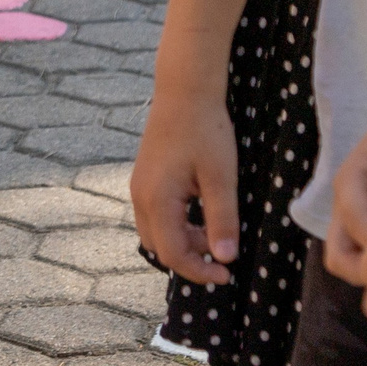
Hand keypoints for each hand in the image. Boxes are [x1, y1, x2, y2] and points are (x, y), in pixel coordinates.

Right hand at [132, 86, 239, 286]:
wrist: (184, 91)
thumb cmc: (205, 130)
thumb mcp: (220, 177)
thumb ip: (222, 220)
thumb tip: (225, 258)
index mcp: (157, 200)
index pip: (173, 254)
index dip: (199, 271)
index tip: (227, 274)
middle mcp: (140, 197)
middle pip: (159, 248)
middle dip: (190, 258)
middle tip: (223, 254)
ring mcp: (139, 187)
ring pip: (156, 233)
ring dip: (183, 242)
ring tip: (215, 231)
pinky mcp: (144, 179)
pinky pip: (155, 216)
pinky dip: (177, 226)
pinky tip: (201, 213)